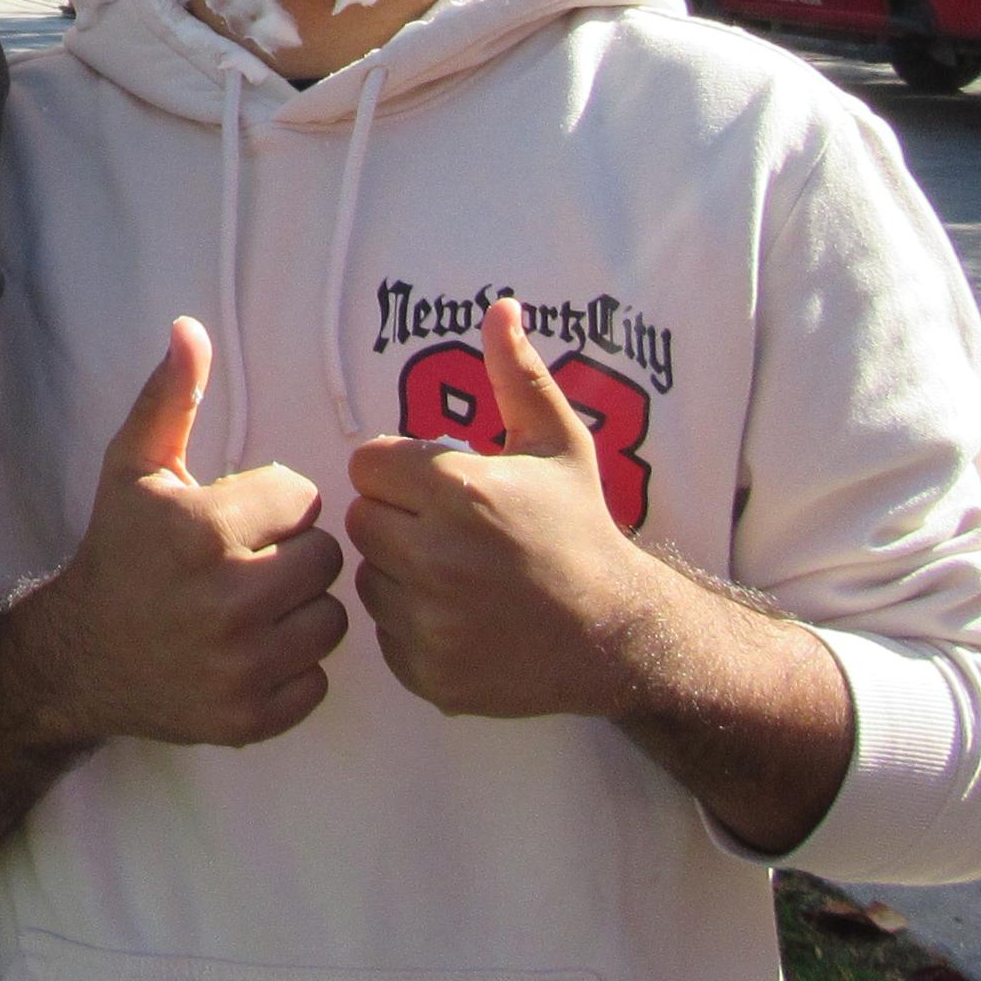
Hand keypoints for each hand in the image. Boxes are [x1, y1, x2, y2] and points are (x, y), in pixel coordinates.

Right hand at [11, 317, 347, 751]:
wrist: (81, 657)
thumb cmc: (119, 551)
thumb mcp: (134, 467)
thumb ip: (170, 397)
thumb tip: (190, 327)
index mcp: (203, 531)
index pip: (303, 500)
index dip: (278, 504)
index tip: (245, 518)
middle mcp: (225, 602)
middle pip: (326, 560)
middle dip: (296, 555)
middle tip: (256, 562)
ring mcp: (240, 668)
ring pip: (331, 621)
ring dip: (304, 610)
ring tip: (262, 604)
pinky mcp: (249, 719)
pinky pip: (319, 681)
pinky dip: (296, 668)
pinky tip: (257, 650)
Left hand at [348, 296, 672, 720]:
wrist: (618, 634)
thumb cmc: (582, 529)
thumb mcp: (559, 442)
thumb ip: (517, 374)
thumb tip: (500, 307)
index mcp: (460, 491)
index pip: (366, 465)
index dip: (398, 471)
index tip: (435, 484)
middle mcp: (437, 557)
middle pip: (362, 522)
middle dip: (397, 520)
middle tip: (446, 531)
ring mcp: (430, 622)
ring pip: (370, 580)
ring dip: (400, 575)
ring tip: (457, 575)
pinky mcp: (427, 673)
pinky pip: (386, 636)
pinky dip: (413, 629)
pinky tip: (462, 618)